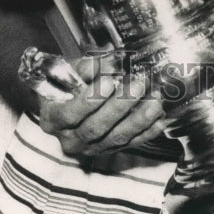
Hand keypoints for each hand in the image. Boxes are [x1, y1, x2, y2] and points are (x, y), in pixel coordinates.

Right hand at [37, 53, 165, 157]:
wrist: (66, 104)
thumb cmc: (66, 84)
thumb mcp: (69, 72)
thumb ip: (87, 68)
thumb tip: (111, 62)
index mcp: (53, 119)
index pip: (71, 113)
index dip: (90, 99)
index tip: (108, 81)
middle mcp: (70, 139)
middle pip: (96, 127)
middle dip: (119, 106)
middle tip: (138, 84)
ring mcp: (91, 148)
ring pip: (116, 138)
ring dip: (138, 118)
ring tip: (155, 99)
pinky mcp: (110, 151)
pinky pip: (131, 144)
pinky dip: (147, 131)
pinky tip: (160, 118)